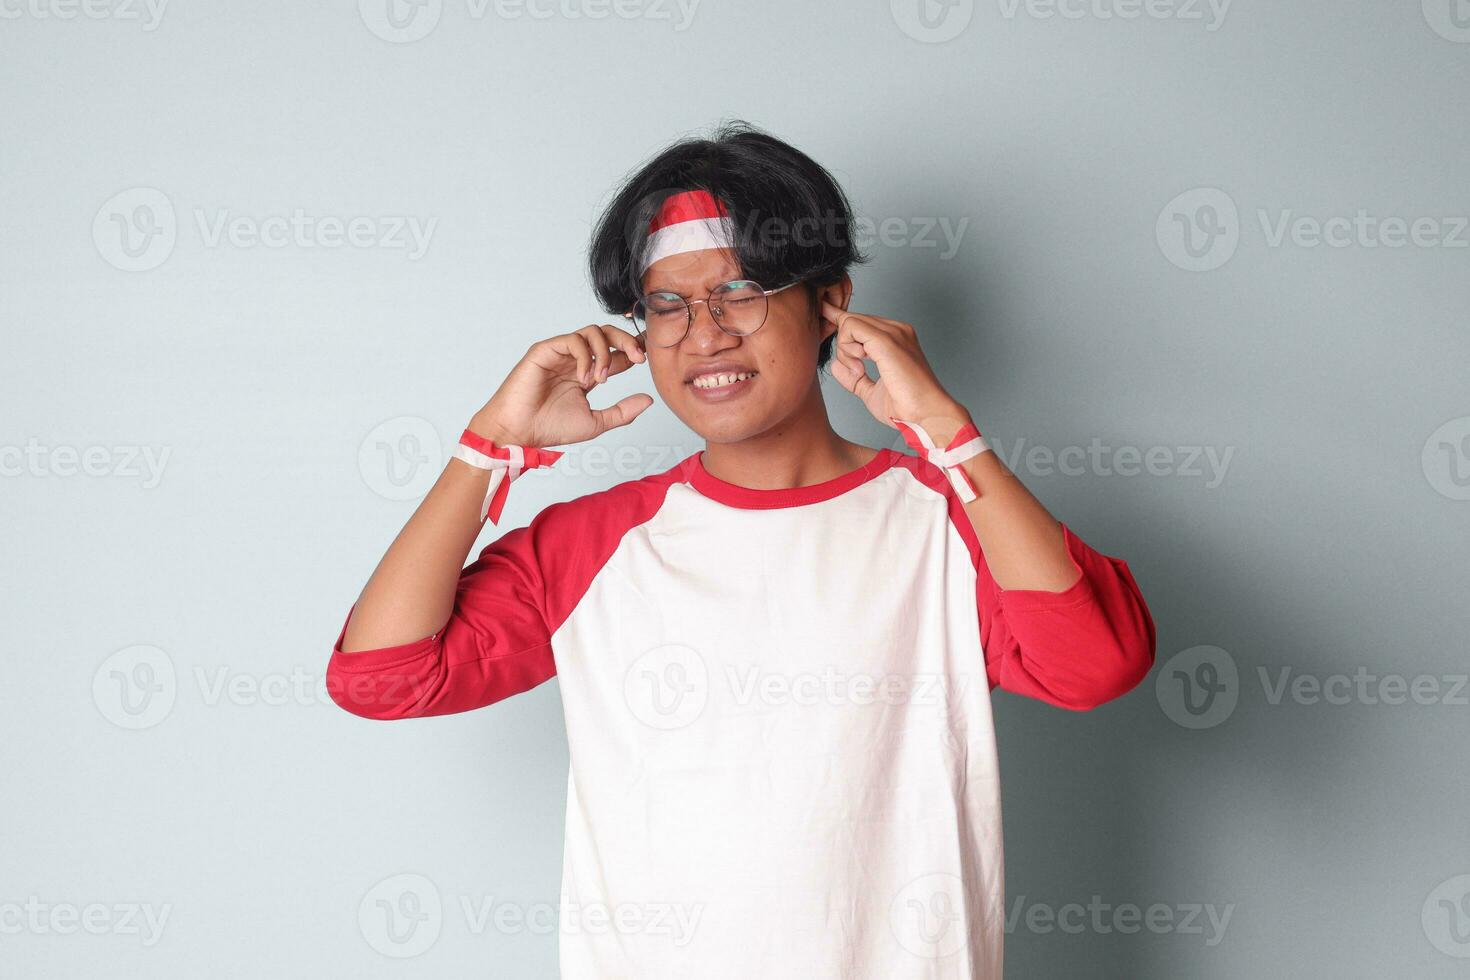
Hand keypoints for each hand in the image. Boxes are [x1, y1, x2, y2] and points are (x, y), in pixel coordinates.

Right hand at [471, 323, 651, 447]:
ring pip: (592, 332)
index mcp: (587, 373)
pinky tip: (584, 378)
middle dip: (627, 341)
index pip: (616, 353)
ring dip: (605, 352)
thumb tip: (650, 400)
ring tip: (603, 378)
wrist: (519, 433)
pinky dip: (585, 356)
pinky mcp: (544, 350)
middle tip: (639, 357)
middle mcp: (575, 359)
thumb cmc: (550, 428)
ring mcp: (560, 353)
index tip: (650, 355)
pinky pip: (572, 340)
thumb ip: (623, 412)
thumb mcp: (596, 423)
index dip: (634, 350)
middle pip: (607, 334)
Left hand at [822, 301, 970, 437]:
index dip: (840, 319)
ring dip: (845, 351)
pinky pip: (850, 328)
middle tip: (856, 371)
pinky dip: (847, 350)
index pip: (862, 322)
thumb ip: (854, 378)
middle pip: (853, 320)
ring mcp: (893, 332)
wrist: (926, 414)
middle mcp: (897, 330)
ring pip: (849, 322)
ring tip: (860, 372)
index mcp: (897, 338)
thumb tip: (837, 366)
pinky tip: (859, 367)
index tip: (824, 313)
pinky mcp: (886, 340)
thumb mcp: (871, 391)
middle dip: (843, 346)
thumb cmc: (906, 406)